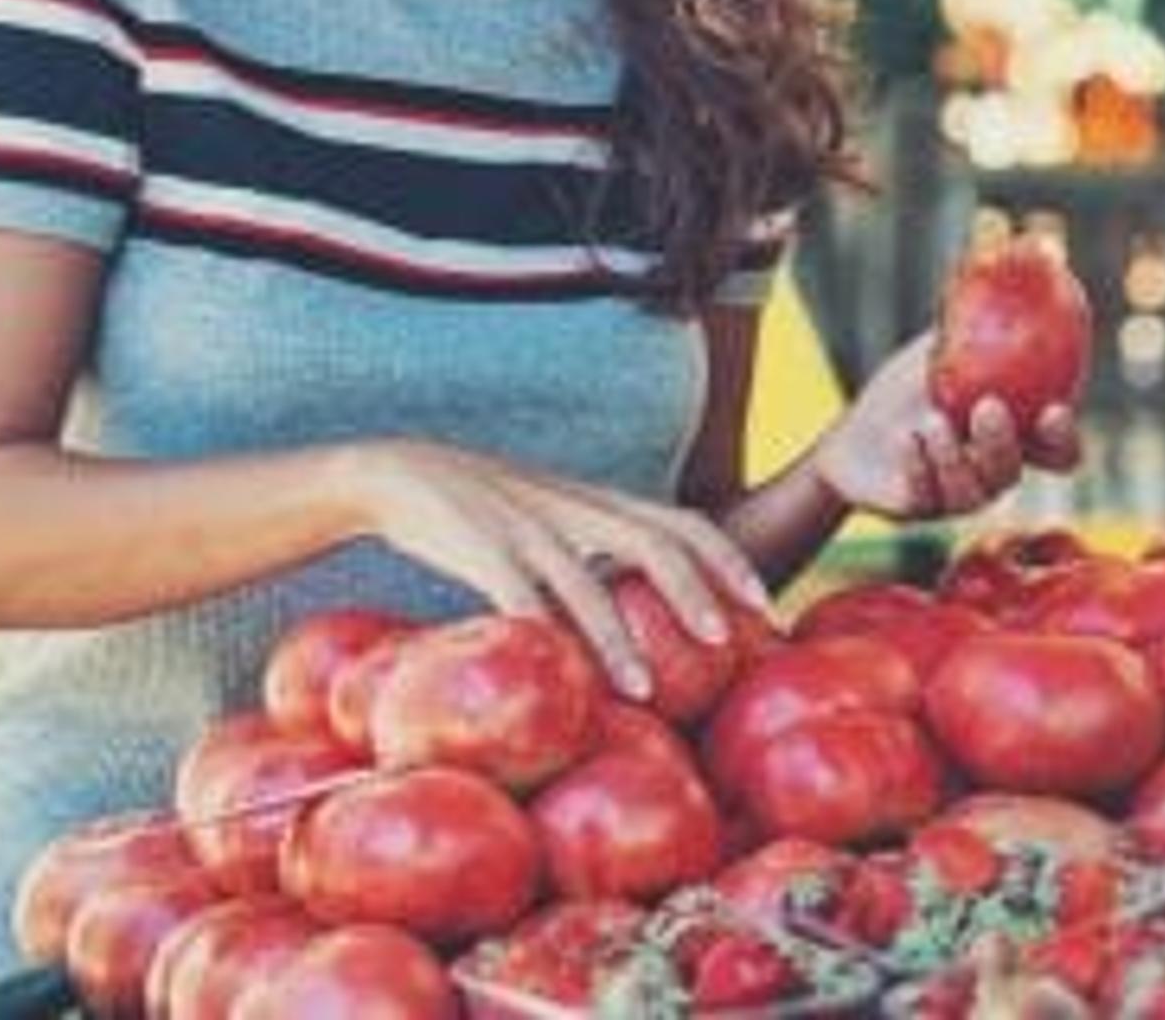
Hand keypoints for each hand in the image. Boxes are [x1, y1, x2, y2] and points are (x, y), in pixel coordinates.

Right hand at [334, 438, 770, 702]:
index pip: (685, 523)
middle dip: (697, 592)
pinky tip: (555, 671)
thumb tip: (649, 611)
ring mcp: (527, 529)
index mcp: (601, 503)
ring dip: (618, 639)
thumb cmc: (490, 513)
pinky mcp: (477, 550)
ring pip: (586, 583)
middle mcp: (575, 510)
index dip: (730, 562)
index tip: (765, 606)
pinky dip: (541, 636)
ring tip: (645, 690)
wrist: (399, 474)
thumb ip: (603, 551)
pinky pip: (515, 597)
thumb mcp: (558, 520)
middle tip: (728, 642)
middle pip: (655, 543)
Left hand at [814, 332, 1082, 521]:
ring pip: (973, 490)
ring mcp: (956, 497)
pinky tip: (903, 439)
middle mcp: (991, 473)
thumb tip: (1030, 254)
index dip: (1063, 439)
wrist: (851, 437)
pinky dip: (916, 465)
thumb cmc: (906, 391)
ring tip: (931, 421)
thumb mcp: (941, 349)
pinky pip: (925, 496)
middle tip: (987, 407)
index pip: (1058, 452)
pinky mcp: (918, 509)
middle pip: (1014, 473)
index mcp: (1012, 440)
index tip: (1054, 409)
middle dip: (1004, 444)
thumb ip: (981, 319)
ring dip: (955, 455)